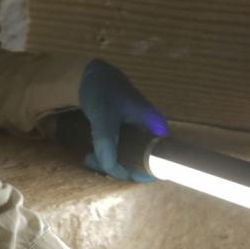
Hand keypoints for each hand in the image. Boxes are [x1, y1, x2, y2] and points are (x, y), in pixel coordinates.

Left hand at [79, 59, 168, 182]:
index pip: (160, 160)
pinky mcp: (124, 135)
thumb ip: (106, 143)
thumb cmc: (102, 90)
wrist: (90, 74)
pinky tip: (91, 155)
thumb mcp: (103, 116)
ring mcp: (137, 134)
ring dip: (109, 164)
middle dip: (120, 169)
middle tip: (96, 164)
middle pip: (142, 163)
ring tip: (89, 158)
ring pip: (128, 159)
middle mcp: (150, 132)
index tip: (121, 174)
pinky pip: (120, 153)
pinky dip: (107, 157)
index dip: (143, 173)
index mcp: (155, 126)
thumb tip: (111, 169)